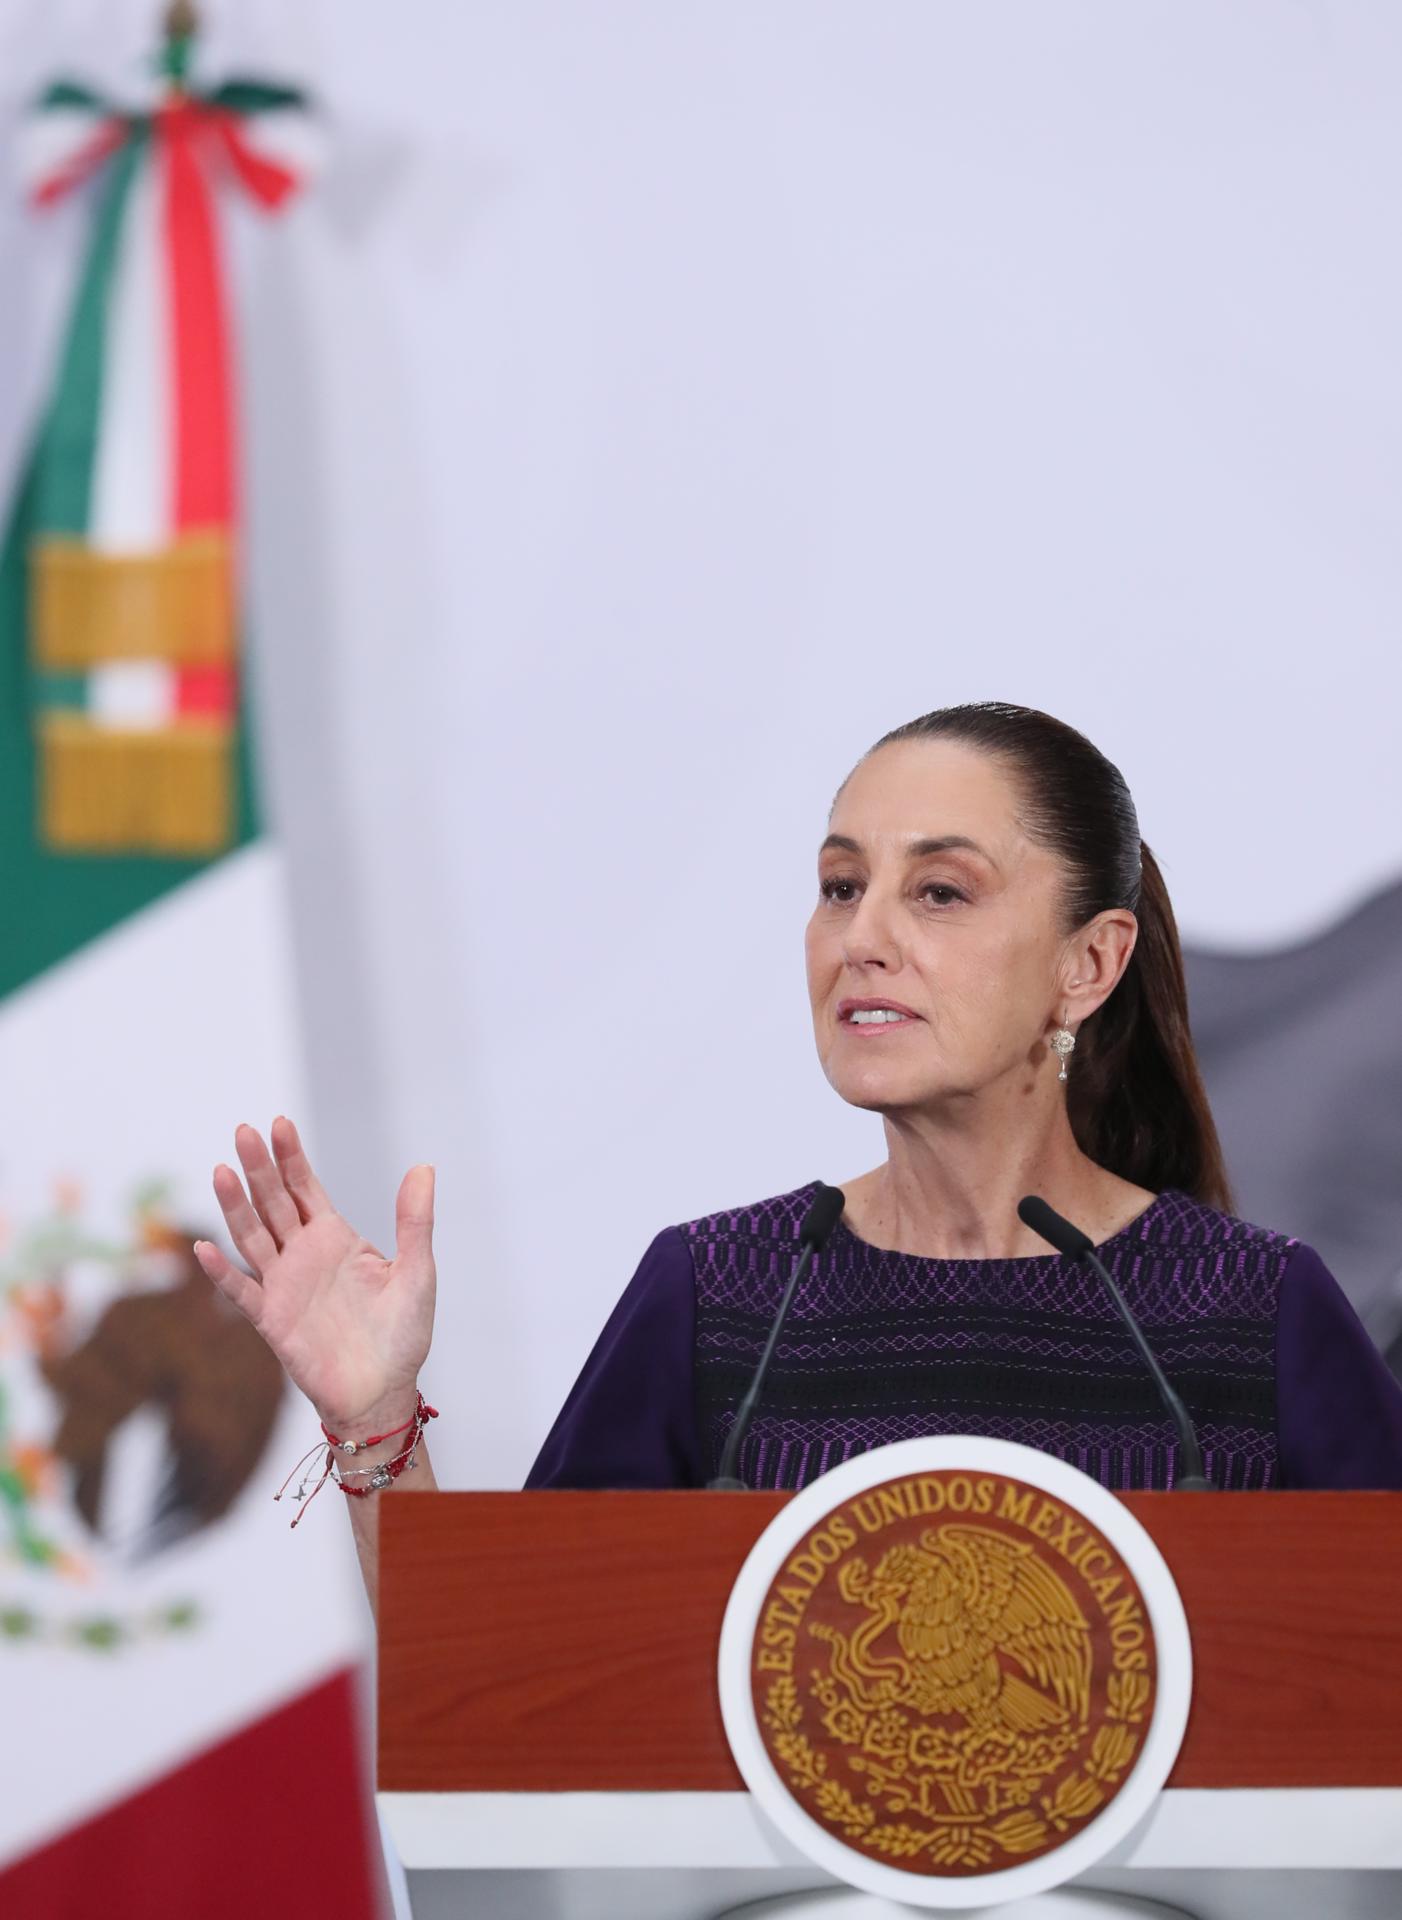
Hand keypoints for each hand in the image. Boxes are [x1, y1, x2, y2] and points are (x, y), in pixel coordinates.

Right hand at [193, 1117, 435, 1433]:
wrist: (384, 1391)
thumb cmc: (402, 1333)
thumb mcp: (417, 1271)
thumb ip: (415, 1221)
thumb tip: (423, 1166)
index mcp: (334, 1237)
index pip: (306, 1187)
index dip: (291, 1157)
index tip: (279, 1123)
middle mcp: (302, 1254)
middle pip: (273, 1202)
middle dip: (259, 1168)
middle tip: (244, 1130)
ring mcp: (282, 1285)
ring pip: (252, 1237)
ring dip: (236, 1207)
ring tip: (222, 1171)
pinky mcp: (271, 1320)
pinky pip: (241, 1293)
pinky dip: (222, 1272)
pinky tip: (203, 1247)